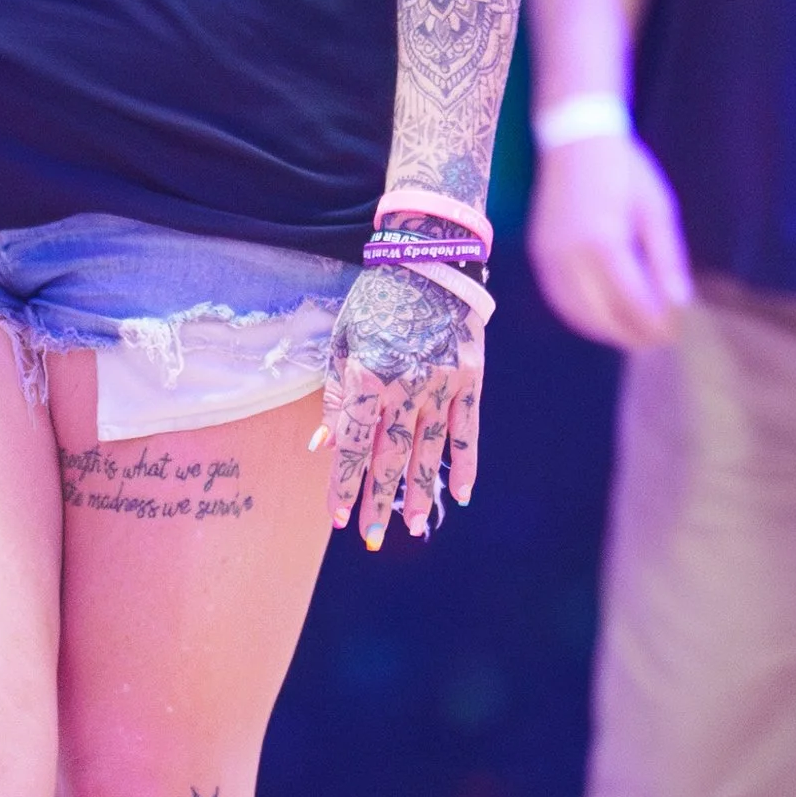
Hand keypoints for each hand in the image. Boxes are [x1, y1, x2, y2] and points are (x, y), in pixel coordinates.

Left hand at [319, 261, 483, 547]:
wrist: (431, 260)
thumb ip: (335, 396)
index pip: (354, 443)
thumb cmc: (377, 300)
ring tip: (410, 524)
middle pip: (390, 455)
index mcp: (368, 374)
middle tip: (371, 536)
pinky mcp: (470, 379)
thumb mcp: (343, 341)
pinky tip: (460, 495)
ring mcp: (443, 384)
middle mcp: (406, 385)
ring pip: (428, 451)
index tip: (338, 516)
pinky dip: (464, 464)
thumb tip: (324, 446)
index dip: (345, 483)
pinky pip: (467, 431)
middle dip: (377, 500)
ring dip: (418, 491)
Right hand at [527, 133, 691, 348]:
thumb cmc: (625, 171)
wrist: (576, 140)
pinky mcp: (538, 253)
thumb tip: (679, 303)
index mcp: (604, 242)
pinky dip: (579, 316)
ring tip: (630, 335)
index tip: (672, 334)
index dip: (652, 323)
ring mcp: (549, 256)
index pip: (631, 301)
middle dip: (630, 333)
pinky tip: (600, 318)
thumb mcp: (657, 210)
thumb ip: (666, 259)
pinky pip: (557, 298)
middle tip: (655, 341)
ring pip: (575, 312)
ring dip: (604, 330)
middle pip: (601, 314)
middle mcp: (570, 255)